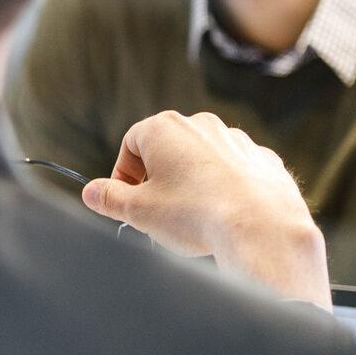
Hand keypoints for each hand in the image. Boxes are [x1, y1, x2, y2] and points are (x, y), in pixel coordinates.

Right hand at [81, 111, 331, 308]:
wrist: (262, 230)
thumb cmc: (196, 215)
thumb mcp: (138, 211)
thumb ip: (108, 198)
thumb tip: (91, 192)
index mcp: (164, 129)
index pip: (130, 144)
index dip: (123, 175)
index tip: (126, 202)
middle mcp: (201, 125)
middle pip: (167, 150)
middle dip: (158, 179)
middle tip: (157, 212)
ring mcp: (237, 141)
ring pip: (202, 161)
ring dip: (192, 184)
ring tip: (193, 218)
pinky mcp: (263, 160)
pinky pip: (235, 172)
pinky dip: (226, 190)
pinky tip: (225, 216)